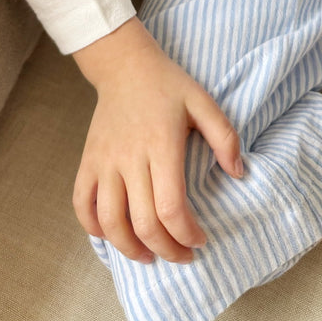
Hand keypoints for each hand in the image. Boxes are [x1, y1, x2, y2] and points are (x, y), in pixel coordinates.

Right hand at [72, 17, 242, 264]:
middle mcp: (129, 157)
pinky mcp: (88, 160)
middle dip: (166, 250)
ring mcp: (104, 160)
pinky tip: (111, 235)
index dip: (186, 234)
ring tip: (149, 256)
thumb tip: (239, 174)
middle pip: (143, 222)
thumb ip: (224, 136)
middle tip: (182, 255)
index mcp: (160, 144)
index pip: (170, 207)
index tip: (200, 239)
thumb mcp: (202, 101)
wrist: (124, 64)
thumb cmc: (167, 84)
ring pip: (110, 221)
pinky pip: (82, 203)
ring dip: (129, 249)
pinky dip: (93, 227)